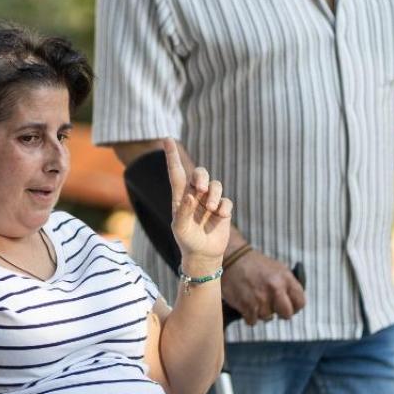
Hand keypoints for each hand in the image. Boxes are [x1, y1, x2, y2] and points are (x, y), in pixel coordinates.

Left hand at [163, 138, 231, 271]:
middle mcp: (195, 196)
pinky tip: (219, 216)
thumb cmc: (187, 241)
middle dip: (201, 177)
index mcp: (180, 197)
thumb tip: (190, 195)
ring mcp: (209, 202)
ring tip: (211, 209)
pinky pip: (226, 200)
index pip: (176, 172)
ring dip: (214, 194)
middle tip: (200, 189)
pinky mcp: (222, 209)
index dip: (172, 156)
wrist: (203, 255)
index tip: (166, 138)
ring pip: (215, 185)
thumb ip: (182, 212)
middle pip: (200, 173)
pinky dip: (223, 207)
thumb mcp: (180, 228)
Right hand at [221, 249, 305, 324]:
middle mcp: (276, 288)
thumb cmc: (255, 265)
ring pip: (268, 318)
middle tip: (272, 307)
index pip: (300, 303)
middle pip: (287, 314)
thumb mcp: (278, 269)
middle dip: (280, 313)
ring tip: (254, 299)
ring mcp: (261, 298)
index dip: (294, 307)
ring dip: (261, 312)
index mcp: (286, 278)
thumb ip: (287, 286)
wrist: (232, 259)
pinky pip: (253, 321)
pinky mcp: (246, 305)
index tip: (287, 306)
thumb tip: (293, 304)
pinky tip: (246, 304)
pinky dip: (248, 316)